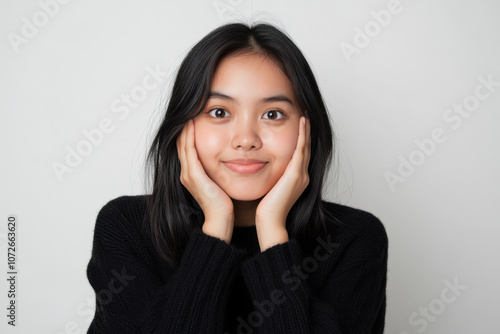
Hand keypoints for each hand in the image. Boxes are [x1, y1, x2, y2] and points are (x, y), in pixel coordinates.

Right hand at [176, 119, 233, 242]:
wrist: (221, 221)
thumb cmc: (225, 204)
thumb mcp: (222, 181)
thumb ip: (222, 168)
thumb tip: (234, 156)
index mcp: (193, 173)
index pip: (188, 145)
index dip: (190, 129)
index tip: (197, 113)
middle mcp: (187, 172)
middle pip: (182, 141)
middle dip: (186, 123)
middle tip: (191, 107)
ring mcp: (188, 173)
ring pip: (182, 143)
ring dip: (186, 126)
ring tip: (190, 110)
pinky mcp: (192, 176)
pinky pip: (188, 151)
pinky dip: (189, 136)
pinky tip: (192, 123)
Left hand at [255, 116, 310, 250]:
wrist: (270, 222)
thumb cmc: (266, 209)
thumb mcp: (269, 188)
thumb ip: (270, 177)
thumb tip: (260, 167)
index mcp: (296, 179)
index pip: (300, 155)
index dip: (301, 140)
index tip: (299, 126)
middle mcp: (302, 176)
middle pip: (306, 148)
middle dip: (306, 133)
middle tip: (306, 116)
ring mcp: (301, 175)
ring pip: (306, 147)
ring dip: (306, 131)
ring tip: (306, 116)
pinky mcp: (296, 175)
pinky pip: (301, 150)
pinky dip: (302, 136)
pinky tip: (302, 124)